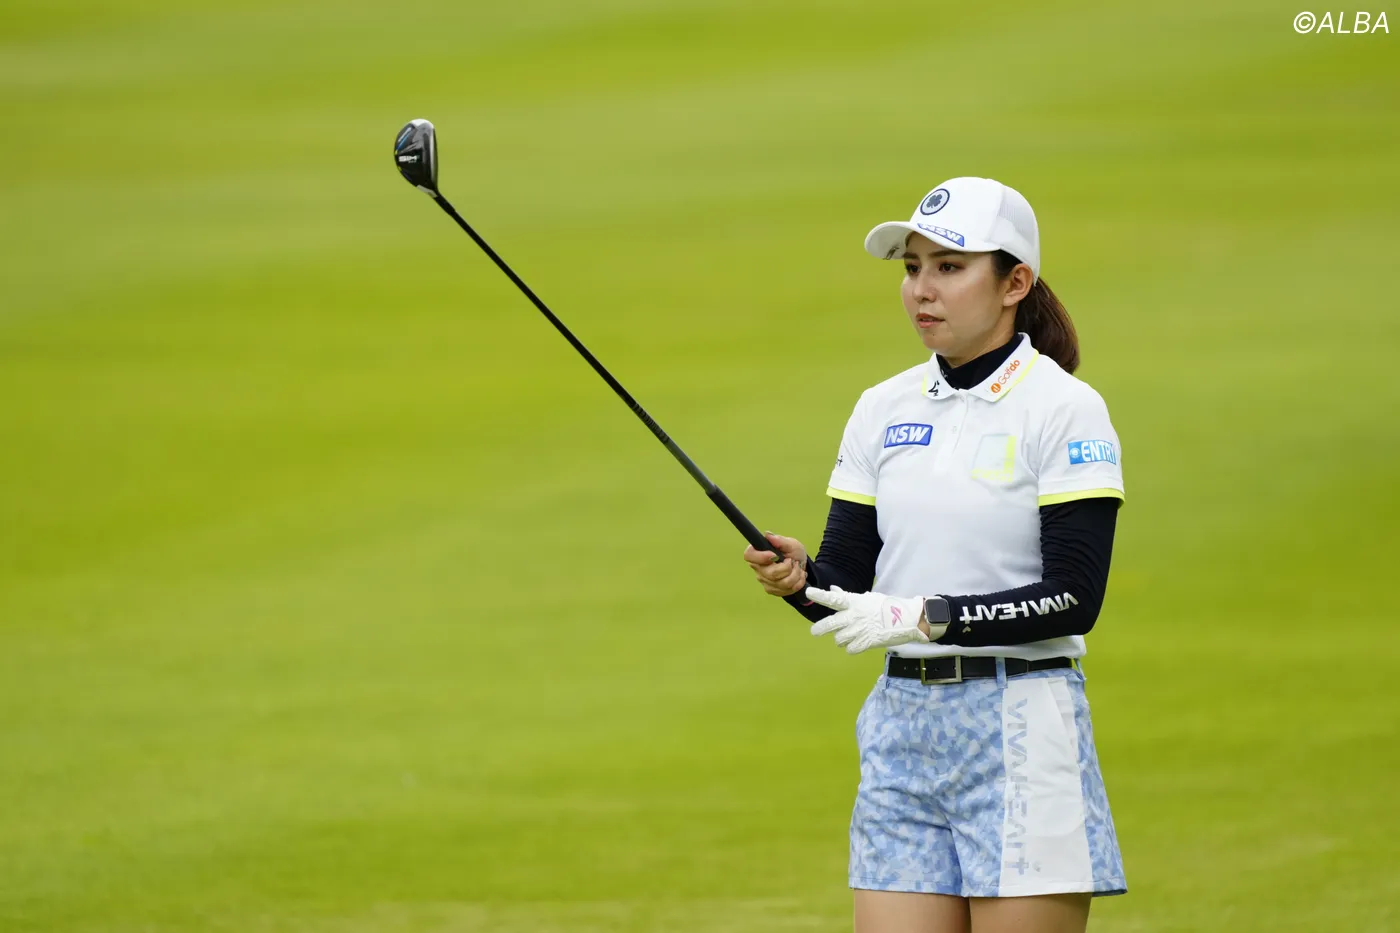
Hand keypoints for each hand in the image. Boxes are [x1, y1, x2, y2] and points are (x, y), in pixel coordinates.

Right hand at [743, 532, 807, 596]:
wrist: (800, 566)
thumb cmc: (793, 552)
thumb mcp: (790, 544)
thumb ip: (780, 541)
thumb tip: (767, 535)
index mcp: (757, 553)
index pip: (749, 556)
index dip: (761, 557)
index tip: (774, 555)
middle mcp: (758, 568)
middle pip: (771, 573)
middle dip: (788, 568)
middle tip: (792, 561)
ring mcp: (765, 581)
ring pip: (782, 583)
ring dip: (796, 574)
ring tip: (797, 567)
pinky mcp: (772, 590)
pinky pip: (788, 590)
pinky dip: (798, 582)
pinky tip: (798, 575)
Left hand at [806, 586, 945, 654]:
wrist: (908, 618)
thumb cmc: (887, 606)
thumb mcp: (867, 598)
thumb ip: (847, 596)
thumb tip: (833, 589)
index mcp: (855, 602)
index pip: (834, 598)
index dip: (820, 595)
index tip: (808, 593)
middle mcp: (855, 616)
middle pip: (830, 624)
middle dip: (820, 628)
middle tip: (815, 632)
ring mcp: (860, 630)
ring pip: (839, 639)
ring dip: (842, 639)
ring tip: (851, 635)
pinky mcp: (867, 642)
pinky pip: (850, 649)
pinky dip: (852, 648)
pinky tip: (859, 643)